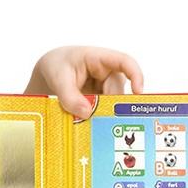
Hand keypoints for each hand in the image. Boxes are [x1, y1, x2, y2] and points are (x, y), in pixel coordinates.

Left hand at [24, 45, 144, 119]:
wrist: (49, 74)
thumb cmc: (57, 67)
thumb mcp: (58, 79)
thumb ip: (69, 96)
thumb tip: (86, 113)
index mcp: (100, 59)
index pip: (124, 62)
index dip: (135, 75)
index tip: (138, 92)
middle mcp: (107, 74)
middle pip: (117, 91)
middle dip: (111, 107)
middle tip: (101, 122)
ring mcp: (105, 89)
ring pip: (112, 105)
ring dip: (103, 116)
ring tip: (92, 127)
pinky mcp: (99, 102)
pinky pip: (103, 112)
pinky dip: (97, 120)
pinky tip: (90, 129)